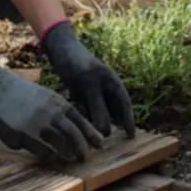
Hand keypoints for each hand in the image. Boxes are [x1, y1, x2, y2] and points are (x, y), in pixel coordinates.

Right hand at [0, 61, 104, 163]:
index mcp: (57, 103)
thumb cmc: (20, 93)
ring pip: (60, 147)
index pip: (81, 122)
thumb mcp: (45, 97)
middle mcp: (50, 115)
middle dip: (83, 149)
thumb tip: (74, 129)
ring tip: (70, 159)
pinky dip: (50, 157)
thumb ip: (59, 111)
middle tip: (85, 157)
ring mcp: (36, 127)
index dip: (92, 135)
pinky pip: (41, 152)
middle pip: (74, 137)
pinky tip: (51, 158)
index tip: (100, 144)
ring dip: (67, 155)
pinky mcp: (21, 137)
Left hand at [40, 21, 135, 138]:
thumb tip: (106, 132)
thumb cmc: (77, 64)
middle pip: (112, 112)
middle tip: (103, 140)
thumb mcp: (89, 86)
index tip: (131, 137)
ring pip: (98, 113)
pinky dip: (82, 115)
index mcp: (113, 84)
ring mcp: (93, 92)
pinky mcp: (81, 95)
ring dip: (93, 121)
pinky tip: (76, 118)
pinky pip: (85, 110)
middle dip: (109, 124)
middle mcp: (105, 89)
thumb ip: (98, 108)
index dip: (129, 121)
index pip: (125, 105)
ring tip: (87, 130)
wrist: (59, 50)